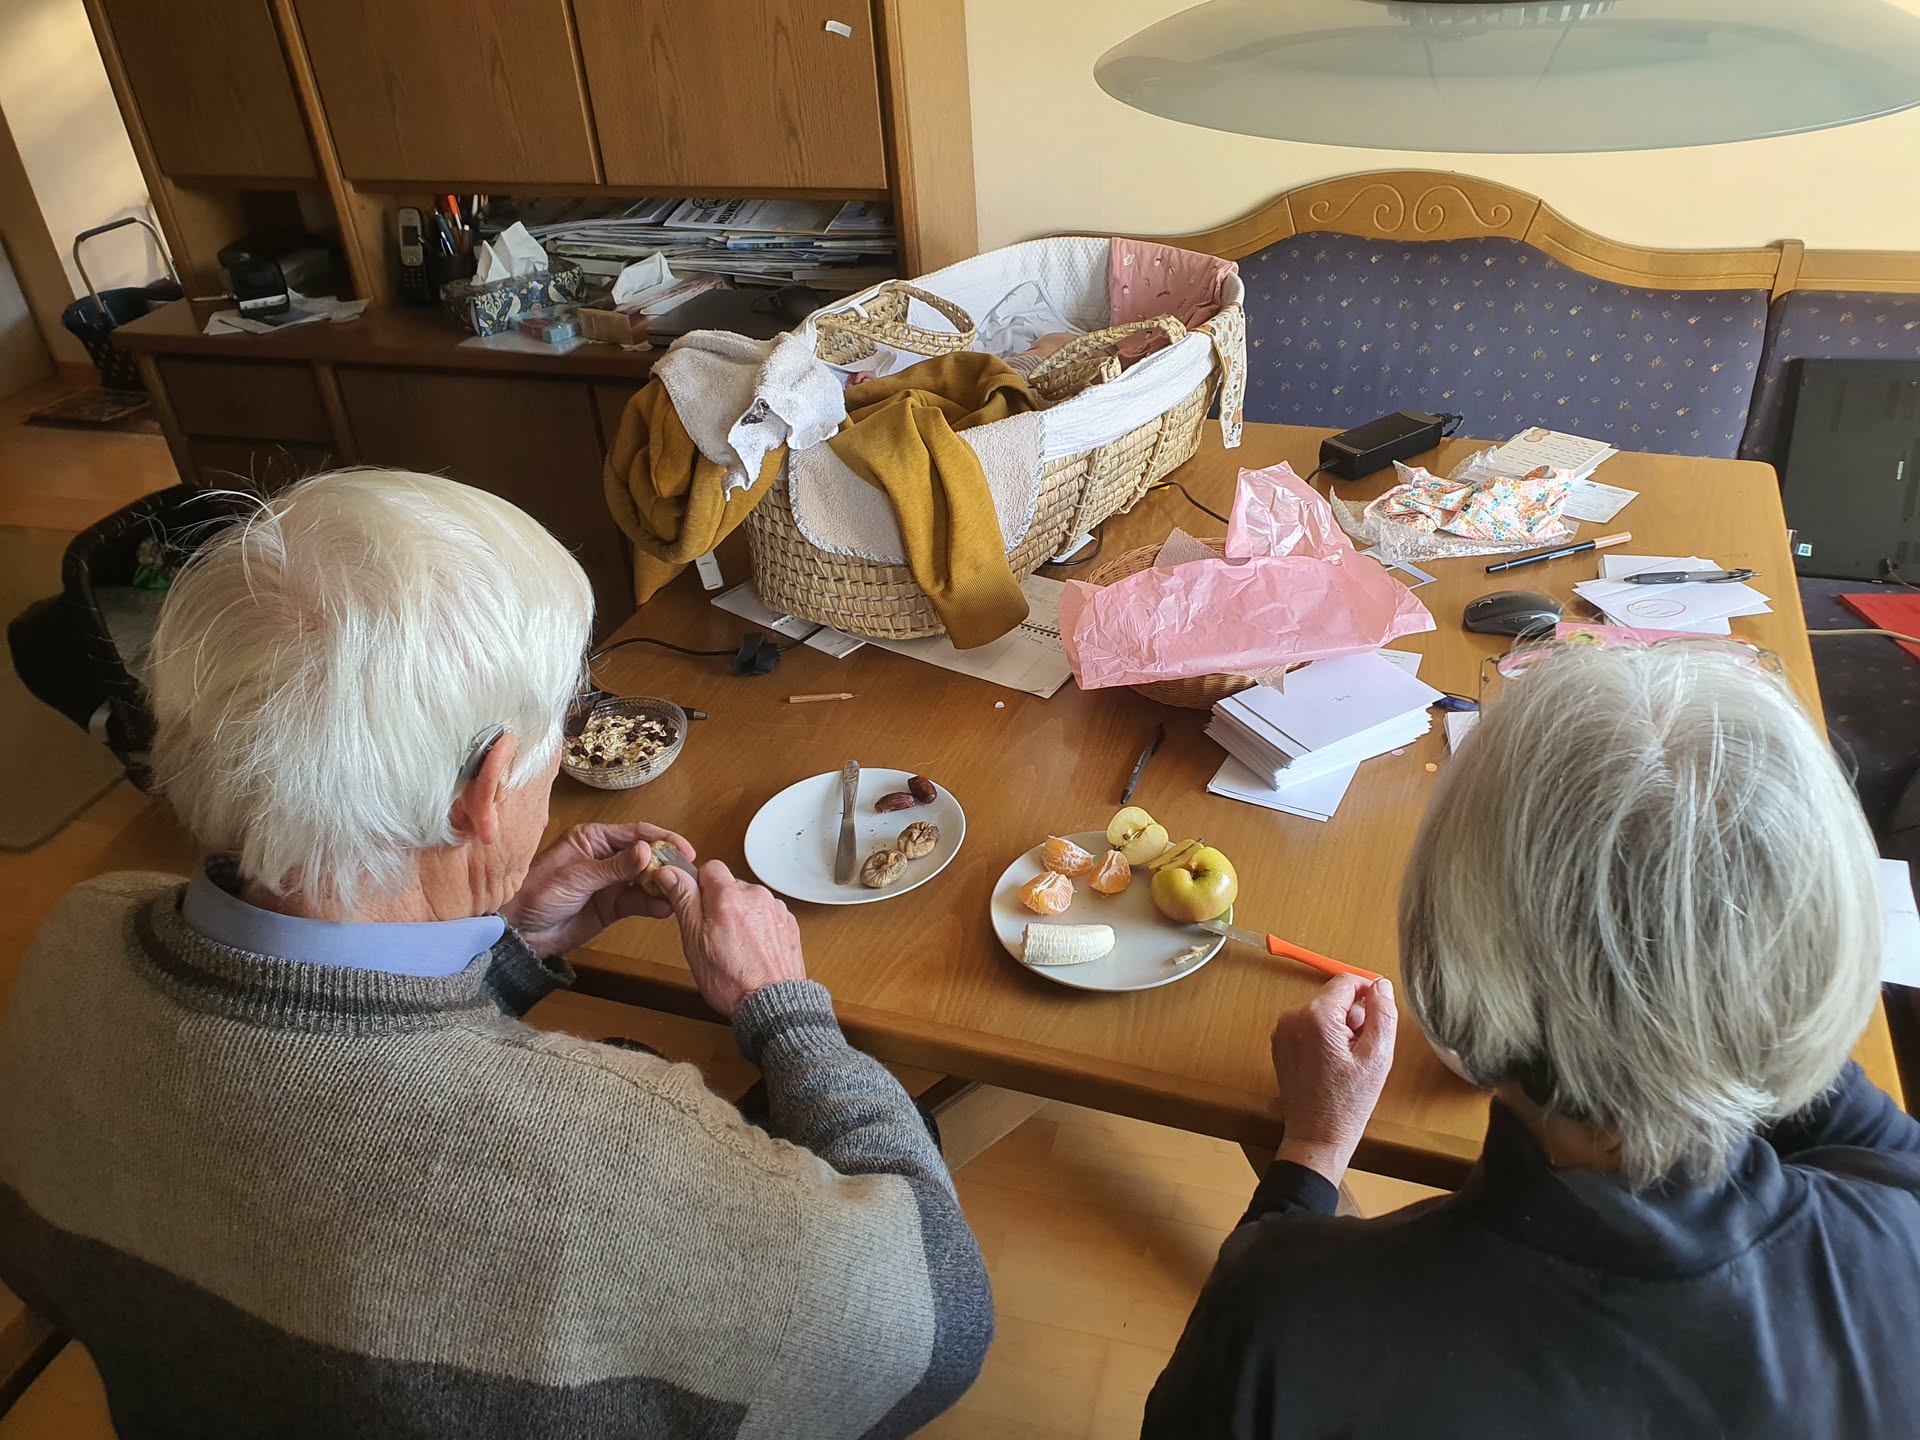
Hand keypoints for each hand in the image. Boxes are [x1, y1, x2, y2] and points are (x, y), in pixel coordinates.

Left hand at [499, 822, 694, 956]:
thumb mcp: (577, 876)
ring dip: (664, 885)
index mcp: (593, 838)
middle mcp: (606, 857)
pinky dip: (653, 904)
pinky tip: (665, 908)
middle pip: (646, 855)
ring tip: (680, 893)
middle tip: (688, 874)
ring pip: (647, 879)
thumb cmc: (536, 893)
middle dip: (667, 863)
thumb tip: (648, 851)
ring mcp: (611, 882)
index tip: (685, 849)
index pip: (636, 833)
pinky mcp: (613, 906)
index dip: (662, 839)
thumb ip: (615, 866)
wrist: (519, 932)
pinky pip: (639, 902)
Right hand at [653, 860, 805, 1018]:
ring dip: (740, 916)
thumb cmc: (732, 980)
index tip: (695, 906)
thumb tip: (670, 873)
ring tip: (735, 948)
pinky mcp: (788, 923)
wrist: (772, 1004)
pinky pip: (766, 916)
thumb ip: (683, 900)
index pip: (709, 868)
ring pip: (749, 902)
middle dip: (719, 904)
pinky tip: (752, 951)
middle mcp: (756, 895)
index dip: (698, 887)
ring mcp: (775, 909)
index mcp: (729, 895)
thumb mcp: (693, 940)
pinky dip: (757, 928)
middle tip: (712, 935)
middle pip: (730, 886)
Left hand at [1269, 973, 1397, 1186]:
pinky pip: (1309, 1026)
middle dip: (1354, 1016)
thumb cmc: (1348, 1102)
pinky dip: (1324, 1037)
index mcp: (1316, 1017)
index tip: (1379, 1016)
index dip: (1368, 994)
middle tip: (1364, 1049)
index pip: (1347, 981)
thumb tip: (1380, 985)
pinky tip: (1333, 1064)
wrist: (1317, 1135)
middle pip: (1334, 997)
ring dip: (1340, 1028)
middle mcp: (1293, 1017)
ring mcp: (1283, 1031)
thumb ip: (1383, 1014)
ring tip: (1348, 1061)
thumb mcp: (1378, 1057)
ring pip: (1322, 1012)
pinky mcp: (1280, 1044)